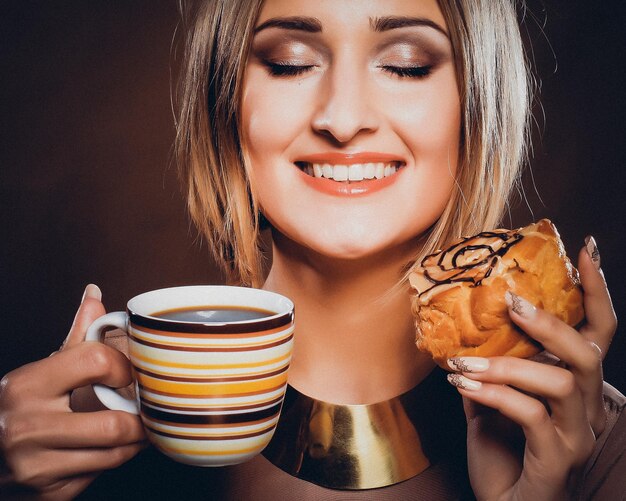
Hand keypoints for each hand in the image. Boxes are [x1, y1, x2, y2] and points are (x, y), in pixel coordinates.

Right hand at [0, 285, 145, 499]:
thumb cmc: (21, 408)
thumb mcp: (41, 370)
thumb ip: (74, 336)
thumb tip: (95, 294)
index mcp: (27, 385)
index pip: (95, 361)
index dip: (122, 367)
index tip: (128, 374)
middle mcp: (26, 426)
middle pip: (114, 424)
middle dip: (139, 419)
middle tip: (145, 410)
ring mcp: (35, 464)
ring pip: (114, 454)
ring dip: (133, 442)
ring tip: (136, 429)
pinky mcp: (46, 493)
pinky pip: (99, 474)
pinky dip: (113, 461)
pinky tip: (109, 450)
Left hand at [447, 238, 616, 499]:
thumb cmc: (501, 451)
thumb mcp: (490, 399)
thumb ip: (486, 366)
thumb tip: (460, 327)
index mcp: (575, 386)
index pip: (598, 333)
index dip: (597, 290)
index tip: (584, 249)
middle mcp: (586, 408)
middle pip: (588, 353)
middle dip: (549, 322)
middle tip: (510, 301)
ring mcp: (575, 435)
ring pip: (560, 382)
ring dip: (506, 364)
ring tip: (463, 360)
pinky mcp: (556, 457)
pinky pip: (531, 415)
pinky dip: (494, 394)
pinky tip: (461, 385)